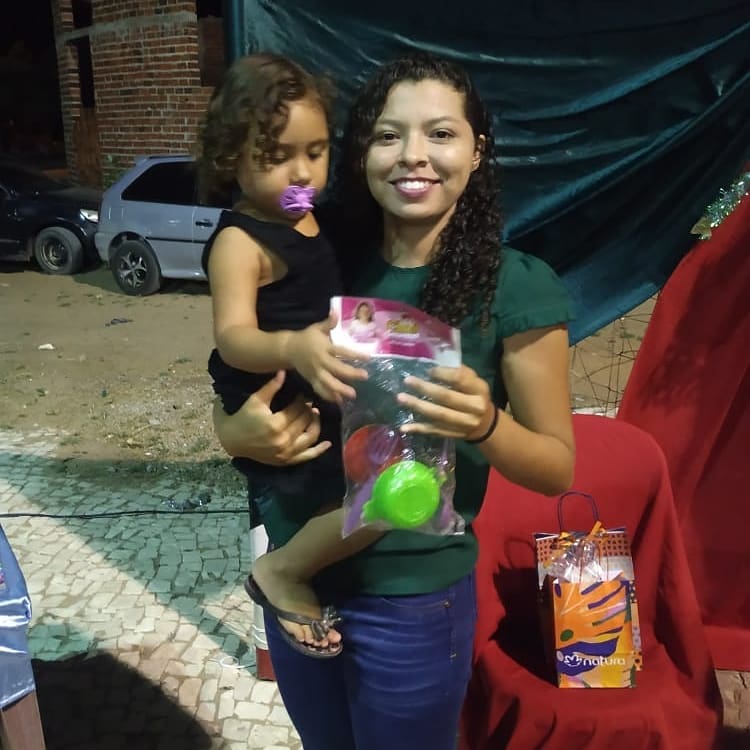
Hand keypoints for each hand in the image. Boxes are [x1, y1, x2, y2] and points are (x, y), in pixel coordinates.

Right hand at [212, 371, 330, 465]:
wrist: (232, 440)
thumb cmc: (243, 417)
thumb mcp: (255, 400)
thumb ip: (271, 387)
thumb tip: (283, 371)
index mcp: (275, 424)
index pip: (297, 409)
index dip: (302, 400)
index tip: (304, 394)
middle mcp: (283, 440)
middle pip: (304, 421)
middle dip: (308, 410)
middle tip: (310, 402)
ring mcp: (285, 452)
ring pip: (309, 437)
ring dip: (316, 424)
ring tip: (315, 414)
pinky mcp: (286, 461)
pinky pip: (306, 456)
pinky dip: (318, 451)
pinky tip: (327, 444)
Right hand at [288, 312, 367, 403]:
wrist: (288, 349)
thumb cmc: (306, 337)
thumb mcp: (317, 328)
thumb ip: (328, 323)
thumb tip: (336, 311)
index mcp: (324, 347)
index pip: (342, 351)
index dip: (355, 355)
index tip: (368, 358)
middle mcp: (320, 361)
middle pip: (337, 369)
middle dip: (351, 374)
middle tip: (364, 377)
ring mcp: (315, 372)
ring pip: (328, 383)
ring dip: (340, 389)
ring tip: (353, 395)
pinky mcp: (311, 380)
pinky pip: (320, 389)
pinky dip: (329, 396)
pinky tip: (340, 401)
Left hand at [396, 365, 495, 440]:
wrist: (485, 424)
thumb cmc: (474, 395)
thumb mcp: (474, 381)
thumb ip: (458, 372)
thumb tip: (434, 365)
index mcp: (479, 390)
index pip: (459, 379)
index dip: (442, 373)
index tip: (428, 370)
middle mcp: (474, 408)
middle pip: (446, 397)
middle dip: (425, 388)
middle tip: (407, 380)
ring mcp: (463, 424)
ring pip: (438, 415)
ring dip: (418, 406)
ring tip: (401, 398)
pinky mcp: (452, 435)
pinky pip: (433, 431)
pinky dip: (418, 429)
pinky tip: (404, 427)